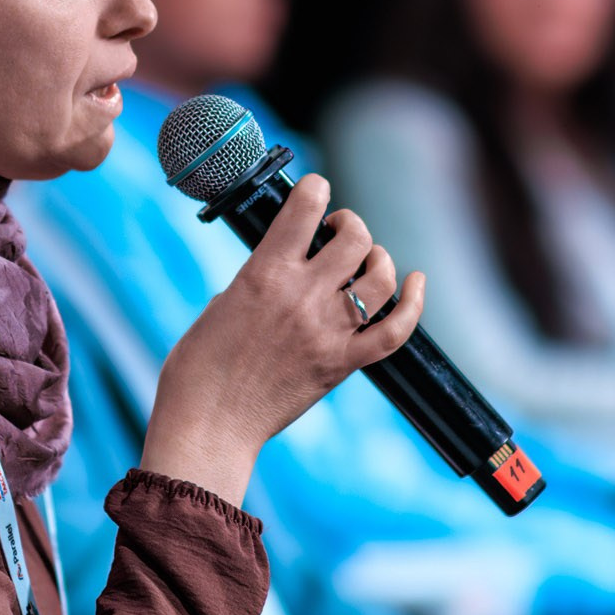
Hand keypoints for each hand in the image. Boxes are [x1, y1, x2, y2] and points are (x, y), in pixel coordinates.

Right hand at [141, 175, 425, 503]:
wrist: (208, 425)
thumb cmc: (197, 369)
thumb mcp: (218, 306)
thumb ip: (253, 282)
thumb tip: (278, 273)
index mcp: (264, 274)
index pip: (306, 207)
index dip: (316, 189)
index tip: (316, 192)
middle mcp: (303, 297)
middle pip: (354, 237)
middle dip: (349, 225)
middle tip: (337, 232)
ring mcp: (327, 332)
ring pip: (380, 275)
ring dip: (378, 257)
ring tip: (367, 258)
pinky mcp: (342, 364)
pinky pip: (395, 331)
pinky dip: (413, 303)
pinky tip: (417, 283)